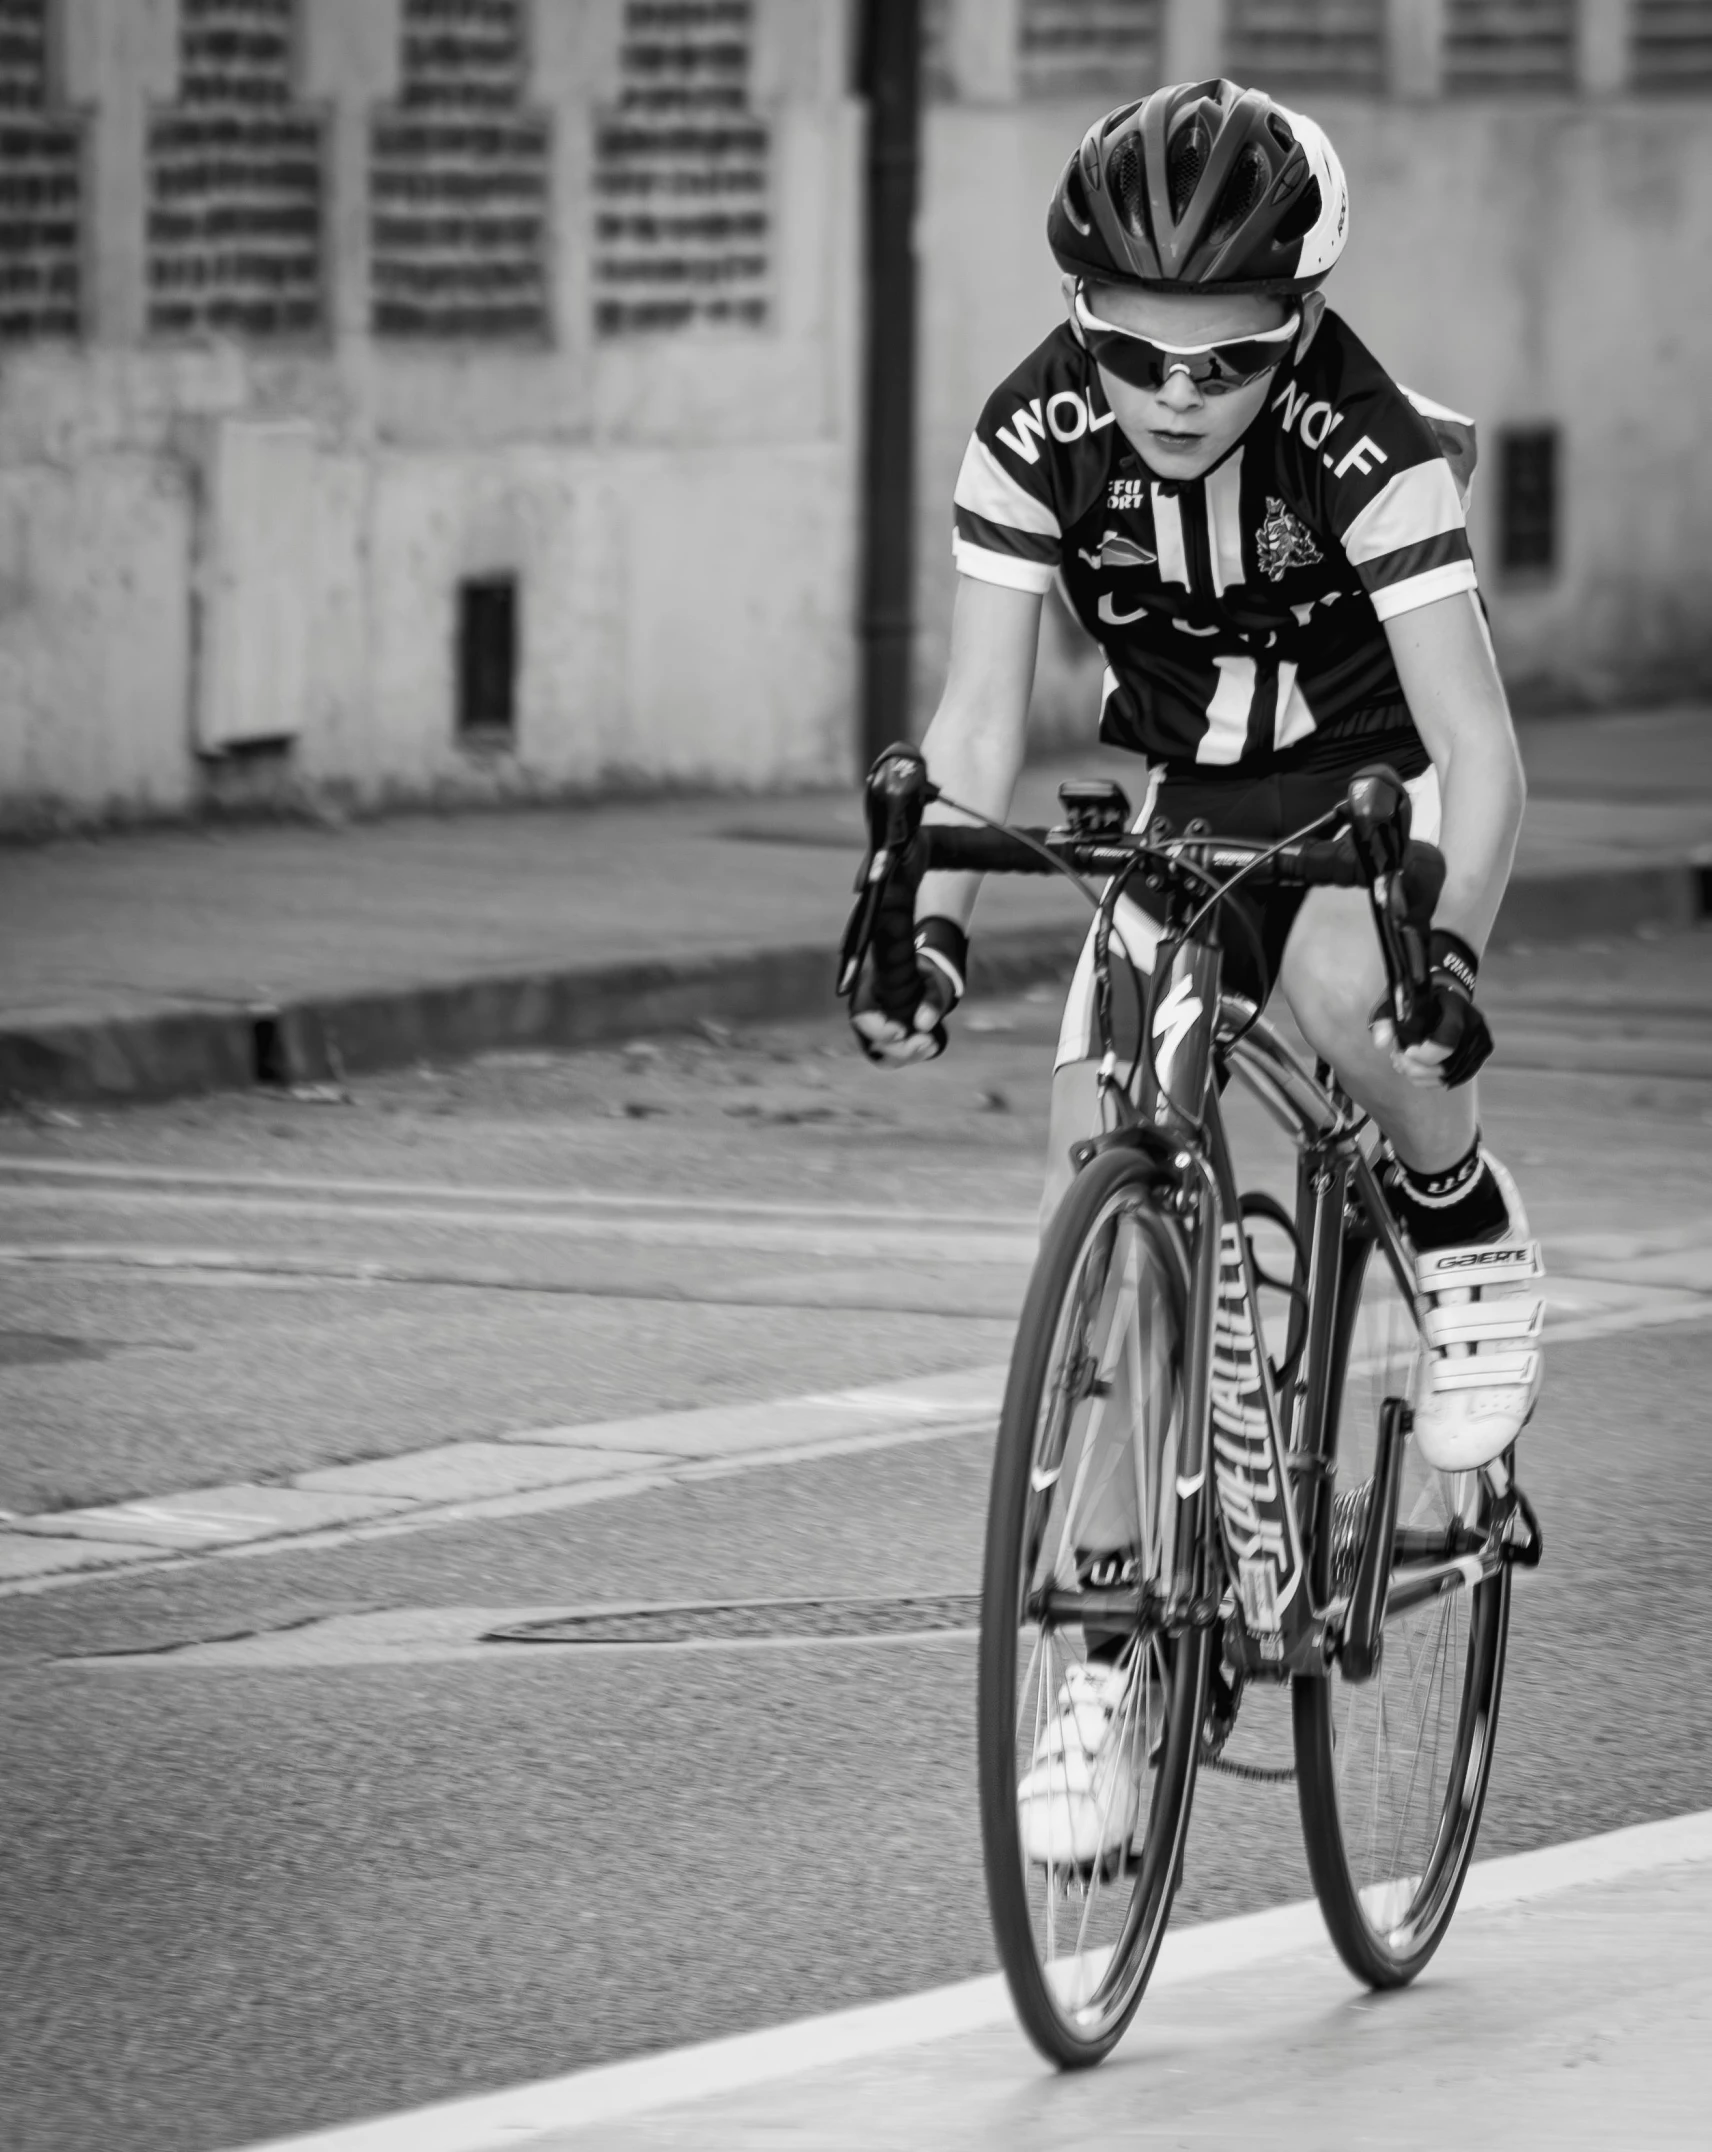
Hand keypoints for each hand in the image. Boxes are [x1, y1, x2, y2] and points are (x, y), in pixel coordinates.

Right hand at [850, 916, 966, 1068]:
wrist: (921, 980)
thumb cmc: (922, 977)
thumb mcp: (931, 981)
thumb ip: (931, 999)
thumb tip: (923, 1024)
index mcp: (867, 992)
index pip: (861, 1018)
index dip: (879, 1030)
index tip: (902, 1031)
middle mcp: (864, 1015)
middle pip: (870, 1043)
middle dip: (900, 1049)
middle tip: (928, 1040)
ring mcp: (871, 1032)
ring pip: (881, 1056)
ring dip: (908, 1055)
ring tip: (932, 1043)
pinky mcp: (882, 1043)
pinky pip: (892, 1059)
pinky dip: (912, 1056)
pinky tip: (931, 1046)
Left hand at [1370, 929, 1491, 1089]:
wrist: (1447, 994)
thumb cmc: (1422, 997)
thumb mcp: (1400, 998)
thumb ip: (1387, 1017)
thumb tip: (1380, 1042)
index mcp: (1458, 1009)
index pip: (1447, 1042)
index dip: (1424, 1054)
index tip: (1405, 1050)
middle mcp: (1475, 1029)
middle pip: (1447, 1066)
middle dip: (1416, 1068)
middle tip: (1396, 1059)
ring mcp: (1480, 1046)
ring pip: (1449, 1078)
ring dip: (1420, 1076)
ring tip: (1402, 1065)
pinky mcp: (1478, 1059)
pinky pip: (1453, 1080)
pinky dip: (1430, 1081)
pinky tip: (1414, 1071)